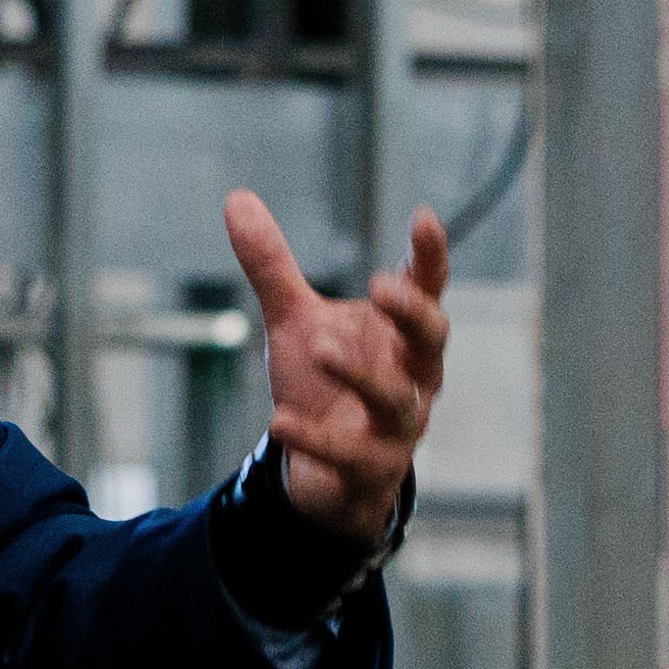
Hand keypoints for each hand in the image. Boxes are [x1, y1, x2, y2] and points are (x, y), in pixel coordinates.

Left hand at [225, 192, 448, 544]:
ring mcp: (398, 425)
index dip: (430, 255)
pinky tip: (280, 422)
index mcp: (401, 333)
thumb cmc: (323, 384)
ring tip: (323, 347)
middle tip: (380, 286)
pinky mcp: (372, 469)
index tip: (423, 217)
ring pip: (398, 399)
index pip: (428, 288)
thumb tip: (236, 197)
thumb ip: (274, 267)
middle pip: (432, 339)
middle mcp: (414, 376)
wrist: (322, 471)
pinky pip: (353, 456)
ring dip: (363, 374)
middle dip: (412, 313)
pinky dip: (318, 439)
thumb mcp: (295, 321)